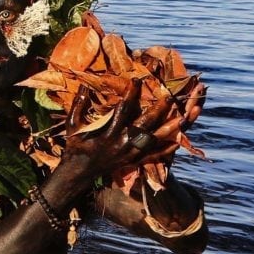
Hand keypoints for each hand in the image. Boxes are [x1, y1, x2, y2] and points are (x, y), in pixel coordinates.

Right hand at [61, 81, 175, 181]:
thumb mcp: (73, 124)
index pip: (122, 110)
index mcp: (108, 133)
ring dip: (168, 129)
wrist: (78, 173)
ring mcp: (129, 154)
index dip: (130, 94)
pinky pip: (153, 156)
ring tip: (181, 118)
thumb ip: (78, 105)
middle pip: (144, 125)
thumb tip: (83, 86)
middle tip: (169, 98)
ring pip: (153, 141)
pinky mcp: (133, 162)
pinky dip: (165, 150)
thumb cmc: (75, 146)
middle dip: (157, 111)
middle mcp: (121, 144)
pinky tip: (177, 142)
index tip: (138, 80)